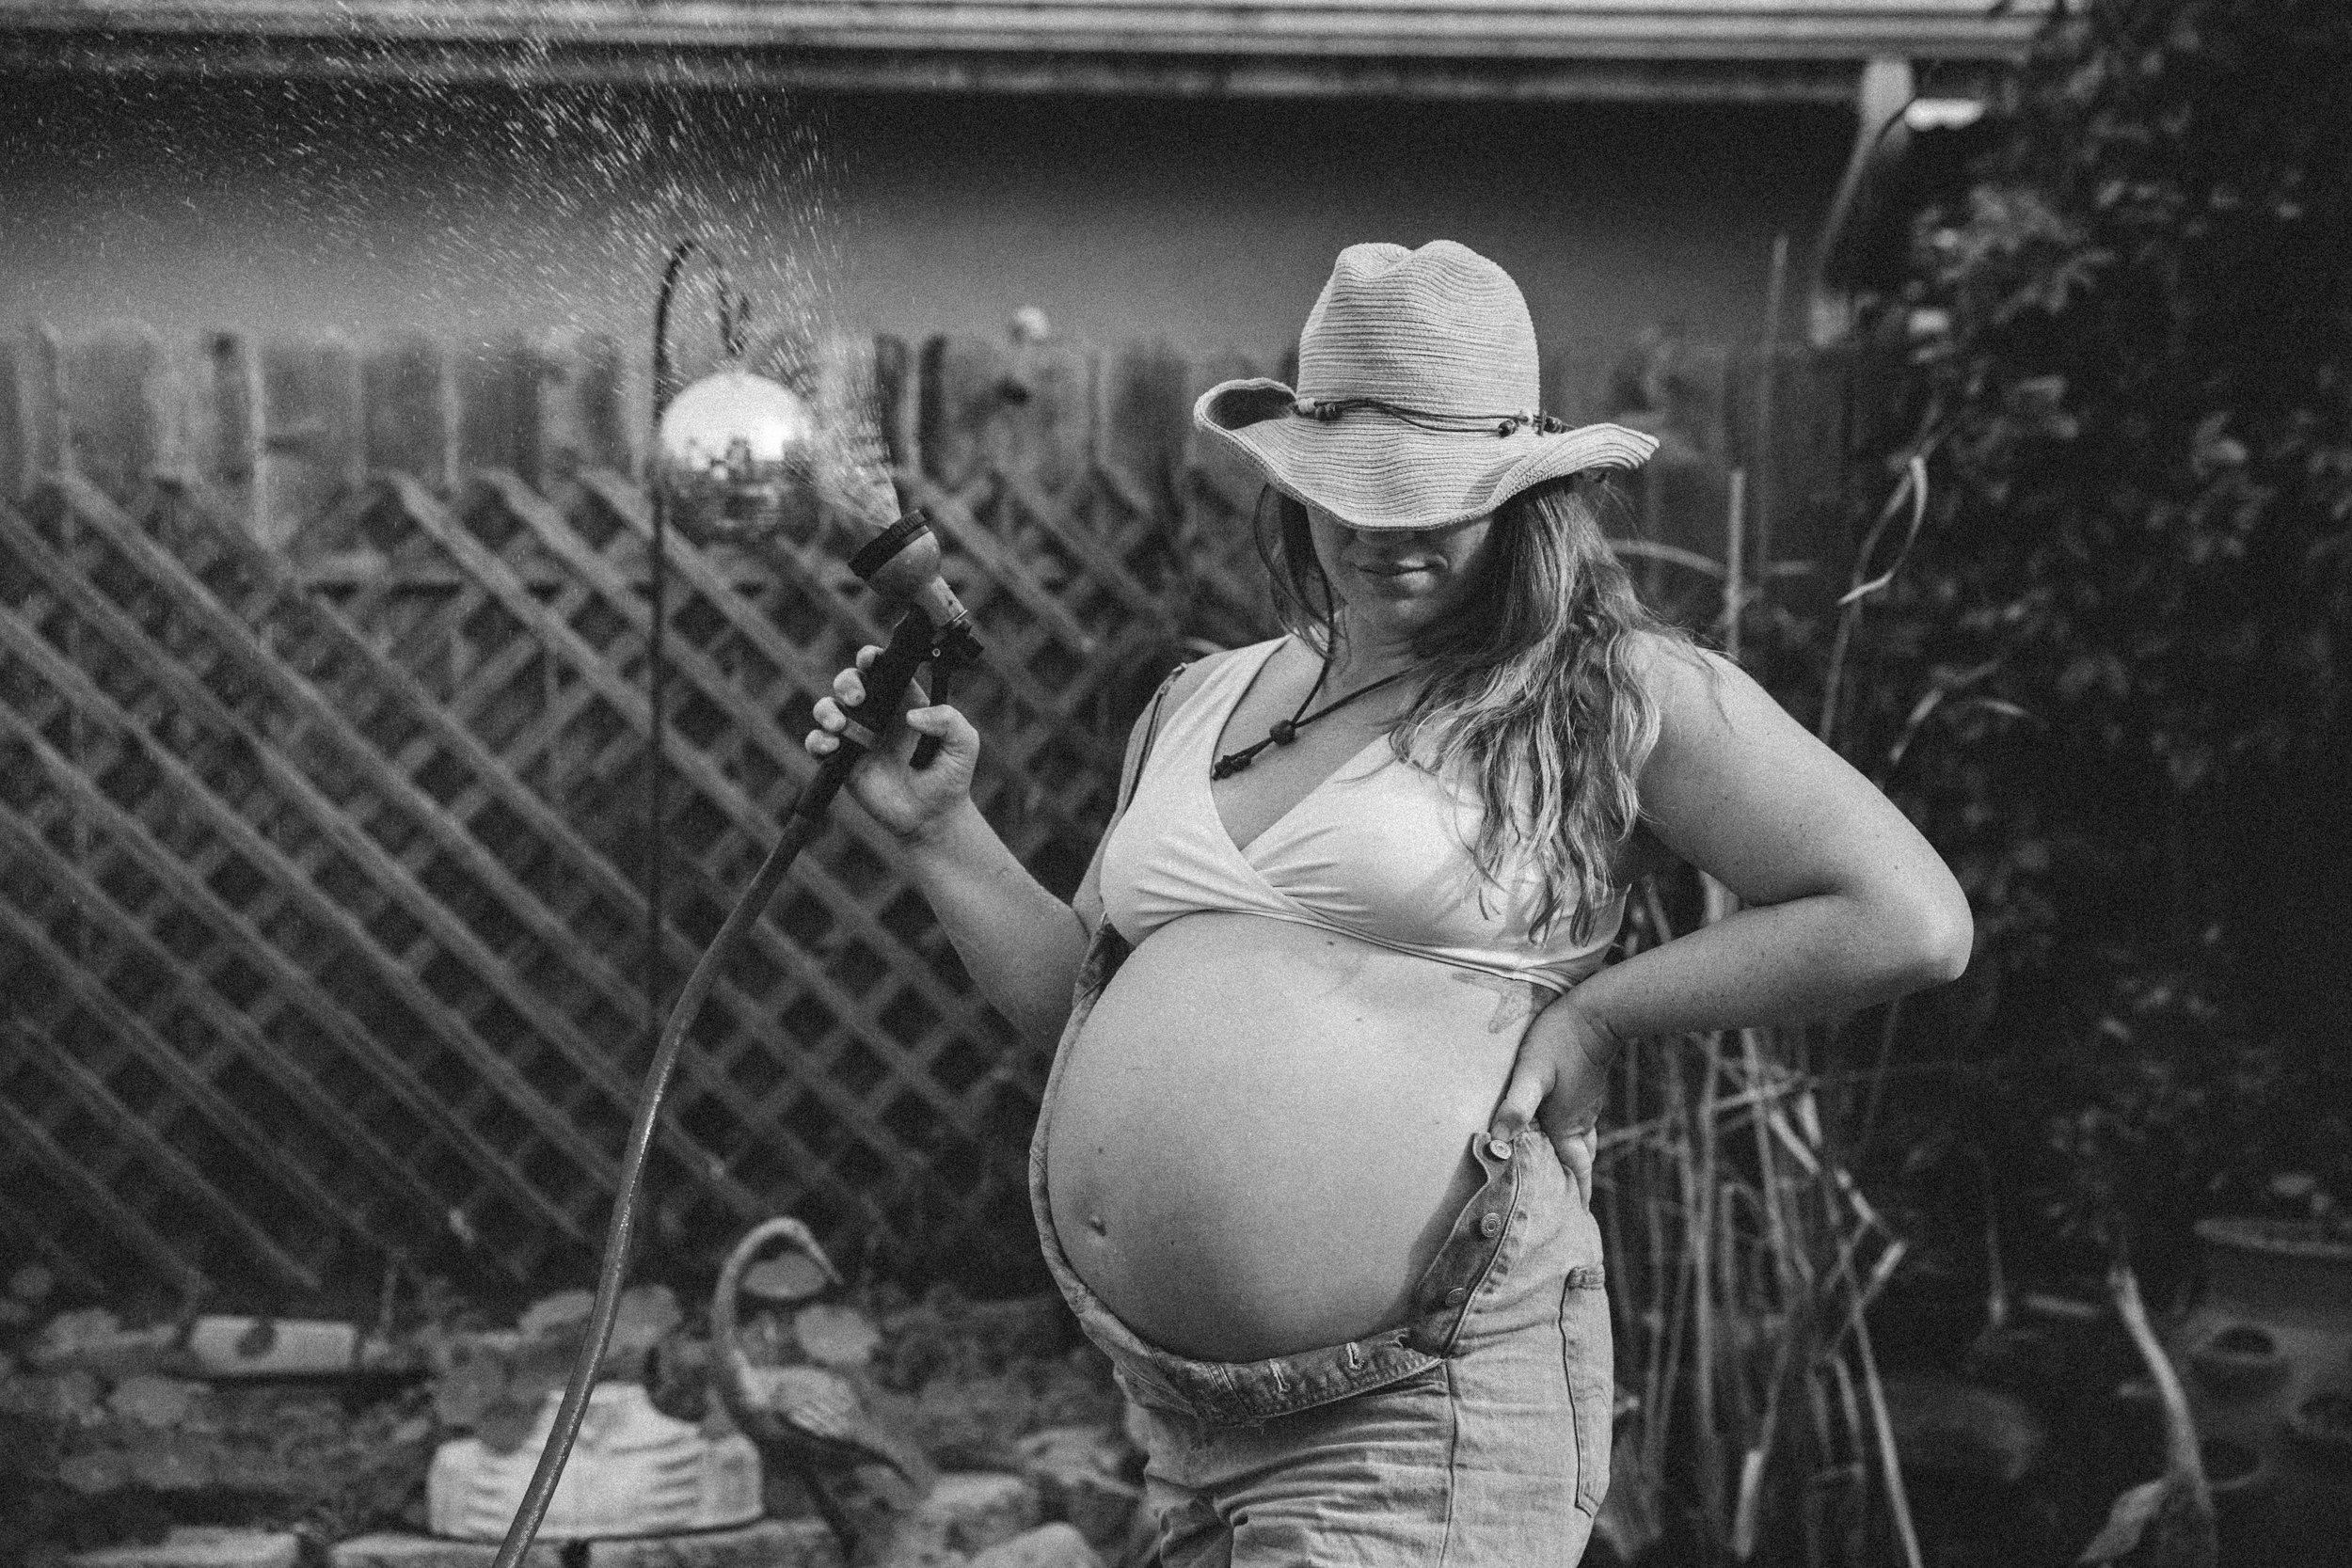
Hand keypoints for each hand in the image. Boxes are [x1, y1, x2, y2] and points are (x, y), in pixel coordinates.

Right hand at [805, 646, 979, 842]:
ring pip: (827, 708)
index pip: (882, 669)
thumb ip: (948, 720)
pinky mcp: (842, 762)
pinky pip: (817, 743)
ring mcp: (857, 736)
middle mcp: (877, 713)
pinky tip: (832, 745)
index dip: (871, 657)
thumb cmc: (950, 776)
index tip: (869, 660)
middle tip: (858, 698)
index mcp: (904, 700)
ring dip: (827, 710)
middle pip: (849, 681)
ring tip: (839, 725)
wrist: (933, 817)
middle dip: (847, 681)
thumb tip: (912, 716)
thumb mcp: (963, 743)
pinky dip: (817, 740)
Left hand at [1488, 993, 1624, 1207]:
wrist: (1597, 1012)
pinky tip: (1555, 1132)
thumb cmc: (1561, 1040)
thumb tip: (1499, 1139)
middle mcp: (1580, 1121)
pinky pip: (1578, 1125)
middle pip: (1579, 1162)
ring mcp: (1585, 1105)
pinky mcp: (1584, 1090)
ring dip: (1571, 1161)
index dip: (1574, 1197)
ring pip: (1580, 1143)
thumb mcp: (1533, 1073)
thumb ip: (1517, 1104)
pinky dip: (1569, 1139)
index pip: (1575, 1171)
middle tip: (1563, 1207)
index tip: (1572, 1223)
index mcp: (1568, 1125)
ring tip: (1559, 1176)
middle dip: (1572, 1185)